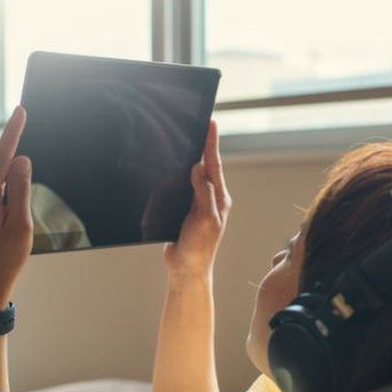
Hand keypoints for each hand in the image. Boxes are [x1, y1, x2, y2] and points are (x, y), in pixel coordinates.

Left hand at [0, 106, 32, 311]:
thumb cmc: (6, 258)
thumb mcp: (22, 224)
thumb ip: (20, 189)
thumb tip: (20, 160)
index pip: (1, 156)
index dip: (12, 132)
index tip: (20, 111)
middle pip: (0, 174)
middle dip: (16, 187)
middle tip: (19, 221)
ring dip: (8, 200)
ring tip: (9, 232)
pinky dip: (0, 205)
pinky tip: (1, 230)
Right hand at [164, 120, 230, 279]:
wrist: (186, 270)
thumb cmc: (199, 248)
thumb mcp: (205, 219)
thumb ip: (203, 193)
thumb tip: (198, 167)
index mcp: (219, 198)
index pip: (214, 165)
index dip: (211, 143)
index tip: (211, 122)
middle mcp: (210, 198)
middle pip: (204, 166)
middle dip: (201, 145)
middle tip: (199, 123)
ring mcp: (197, 204)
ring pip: (191, 175)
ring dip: (189, 159)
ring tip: (187, 138)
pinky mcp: (184, 210)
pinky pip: (180, 188)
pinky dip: (177, 176)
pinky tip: (172, 167)